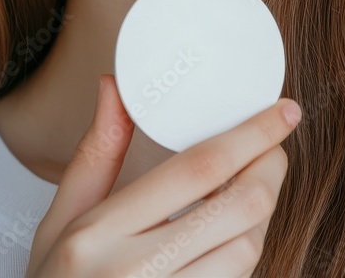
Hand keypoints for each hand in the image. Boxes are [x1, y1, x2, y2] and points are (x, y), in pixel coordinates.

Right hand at [25, 74, 300, 277]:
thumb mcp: (60, 220)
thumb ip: (95, 153)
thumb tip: (114, 85)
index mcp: (99, 233)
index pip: (196, 169)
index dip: (251, 135)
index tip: (284, 112)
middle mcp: (134, 274)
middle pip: (237, 209)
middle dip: (270, 171)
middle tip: (274, 149)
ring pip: (247, 251)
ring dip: (259, 217)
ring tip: (248, 193)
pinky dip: (243, 253)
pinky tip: (232, 236)